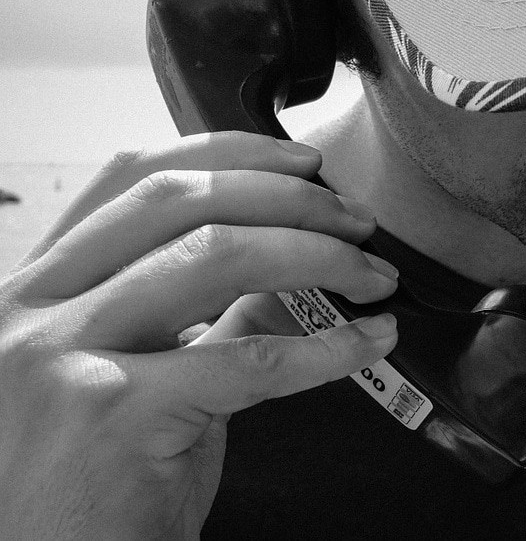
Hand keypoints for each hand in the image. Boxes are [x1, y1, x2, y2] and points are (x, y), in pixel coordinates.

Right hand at [0, 131, 398, 537]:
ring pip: (215, 257)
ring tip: (372, 274)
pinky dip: (326, 346)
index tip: (301, 162)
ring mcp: (62, 355)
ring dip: (318, 256)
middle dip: (288, 198)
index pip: (131, 180)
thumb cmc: (92, 491)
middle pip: (179, 201)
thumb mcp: (138, 381)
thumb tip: (290, 271)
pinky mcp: (109, 411)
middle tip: (356, 220)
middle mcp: (32, 309)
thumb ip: (199, 321)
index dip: (227, 154)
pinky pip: (247, 357)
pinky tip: (366, 341)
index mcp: (35, 289)